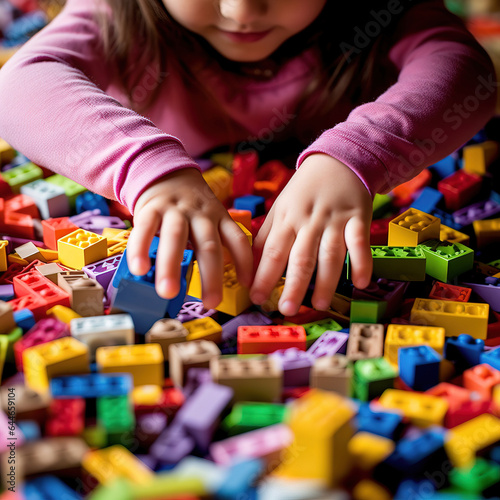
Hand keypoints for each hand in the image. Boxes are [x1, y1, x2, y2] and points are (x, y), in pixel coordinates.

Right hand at [126, 167, 252, 308]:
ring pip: (176, 238)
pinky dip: (141, 249)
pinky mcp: (150, 207)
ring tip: (167, 293)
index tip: (248, 286)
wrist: (164, 172)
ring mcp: (175, 210)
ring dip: (171, 266)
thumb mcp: (209, 216)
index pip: (237, 239)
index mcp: (219, 217)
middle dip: (211, 276)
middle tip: (211, 303)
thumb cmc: (189, 207)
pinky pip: (145, 229)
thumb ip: (212, 242)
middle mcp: (200, 214)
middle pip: (208, 245)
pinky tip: (139, 269)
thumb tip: (218, 282)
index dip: (245, 262)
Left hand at [250, 154, 372, 315]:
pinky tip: (360, 283)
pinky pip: (360, 242)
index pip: (271, 251)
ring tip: (320, 304)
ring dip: (326, 281)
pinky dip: (362, 262)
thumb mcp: (280, 208)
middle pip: (300, 257)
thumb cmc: (303, 190)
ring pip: (329, 254)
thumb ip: (267, 236)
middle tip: (287, 309)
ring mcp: (334, 220)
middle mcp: (308, 221)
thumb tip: (251, 267)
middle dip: (293, 286)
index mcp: (286, 219)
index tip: (257, 298)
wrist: (336, 160)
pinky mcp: (358, 217)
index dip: (264, 276)